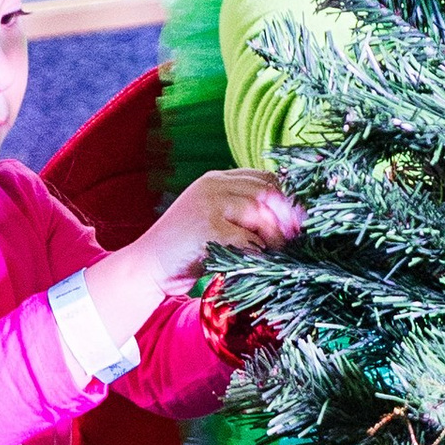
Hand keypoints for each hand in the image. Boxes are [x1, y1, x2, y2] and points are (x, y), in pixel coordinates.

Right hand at [82, 169, 301, 356]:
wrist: (148, 267)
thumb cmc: (187, 250)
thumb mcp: (215, 221)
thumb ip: (242, 212)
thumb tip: (291, 219)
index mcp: (216, 180)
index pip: (264, 177)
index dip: (285, 198)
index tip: (296, 222)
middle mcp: (212, 185)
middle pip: (266, 192)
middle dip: (285, 218)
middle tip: (293, 241)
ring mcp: (208, 204)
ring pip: (259, 213)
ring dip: (274, 237)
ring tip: (276, 254)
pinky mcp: (206, 228)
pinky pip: (246, 238)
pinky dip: (257, 252)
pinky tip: (257, 262)